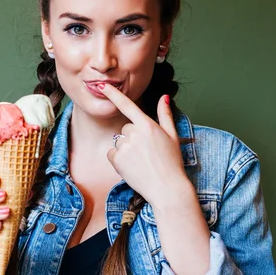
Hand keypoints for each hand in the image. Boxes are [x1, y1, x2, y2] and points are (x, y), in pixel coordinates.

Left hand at [97, 83, 191, 206]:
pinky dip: (118, 160)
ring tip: (141, 161)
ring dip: (126, 149)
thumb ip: (165, 115)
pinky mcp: (117, 159)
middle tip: (146, 152)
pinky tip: (132, 167)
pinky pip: (112, 154)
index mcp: (148, 125)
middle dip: (133, 137)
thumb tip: (164, 97)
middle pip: (126, 128)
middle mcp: (134, 133)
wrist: (167, 188)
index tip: (102, 86)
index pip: (127, 105)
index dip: (113, 94)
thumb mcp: (172, 136)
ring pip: (118, 141)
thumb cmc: (172, 163)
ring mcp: (125, 146)